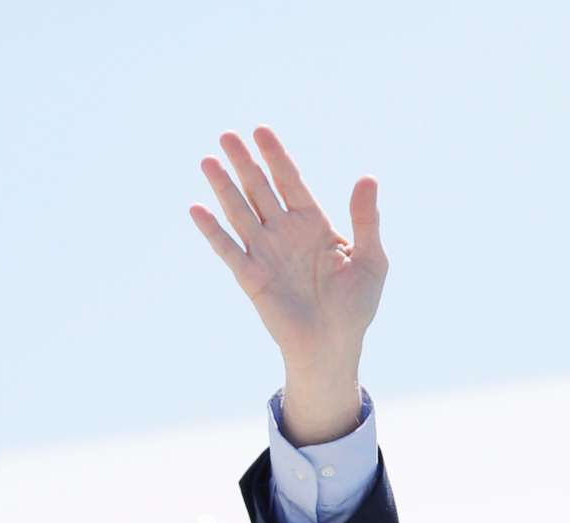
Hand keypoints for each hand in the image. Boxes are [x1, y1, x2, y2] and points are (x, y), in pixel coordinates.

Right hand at [189, 127, 384, 437]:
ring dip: (224, 187)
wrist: (334, 345)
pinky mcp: (251, 276)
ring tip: (209, 160)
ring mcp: (265, 252)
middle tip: (228, 135)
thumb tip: (368, 177)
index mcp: (313, 225)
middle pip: (260, 189)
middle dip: (245, 163)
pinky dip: (212, 230)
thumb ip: (366, 220)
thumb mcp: (371, 261)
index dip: (276, 156)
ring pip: (240, 212)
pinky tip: (197, 209)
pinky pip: (228, 249)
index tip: (261, 130)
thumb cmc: (356, 306)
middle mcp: (284, 232)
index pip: (291, 182)